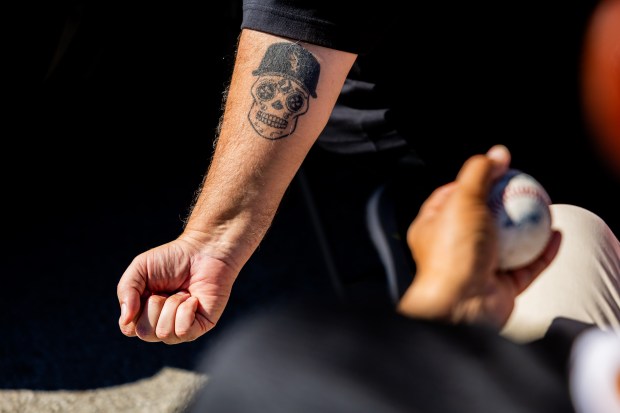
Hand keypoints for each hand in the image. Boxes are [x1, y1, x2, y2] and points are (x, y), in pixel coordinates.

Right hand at [117, 231, 238, 343]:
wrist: (204, 250)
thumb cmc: (173, 258)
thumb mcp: (140, 268)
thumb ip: (126, 291)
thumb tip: (125, 319)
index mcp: (145, 312)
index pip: (129, 329)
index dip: (134, 311)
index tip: (147, 291)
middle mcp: (162, 323)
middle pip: (145, 333)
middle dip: (155, 306)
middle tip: (167, 290)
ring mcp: (181, 327)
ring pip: (164, 334)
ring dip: (172, 306)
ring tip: (182, 293)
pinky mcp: (200, 327)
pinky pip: (183, 332)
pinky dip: (186, 312)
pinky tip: (193, 299)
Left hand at [397, 145, 561, 328]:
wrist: (462, 305)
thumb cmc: (453, 252)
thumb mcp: (461, 199)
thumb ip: (479, 172)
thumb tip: (497, 153)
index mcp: (432, 228)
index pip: (451, 197)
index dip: (473, 181)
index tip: (497, 170)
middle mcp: (453, 248)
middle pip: (483, 218)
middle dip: (505, 203)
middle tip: (525, 188)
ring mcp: (478, 268)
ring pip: (507, 243)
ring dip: (527, 227)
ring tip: (544, 207)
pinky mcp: (500, 287)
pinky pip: (526, 266)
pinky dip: (542, 251)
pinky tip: (555, 234)